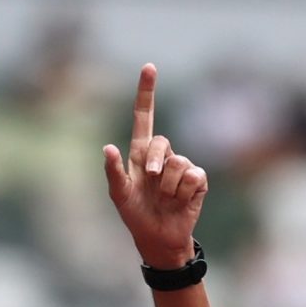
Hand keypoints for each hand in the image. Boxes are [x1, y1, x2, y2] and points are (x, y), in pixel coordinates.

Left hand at [101, 64, 207, 269]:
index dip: (147, 93)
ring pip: (177, 164)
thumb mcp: (119, 196)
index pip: (144, 117)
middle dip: (155, 163)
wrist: (159, 239)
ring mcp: (182, 166)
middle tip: (151, 180)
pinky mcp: (198, 180)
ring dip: (167, 187)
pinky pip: (191, 177)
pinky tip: (180, 202)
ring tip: (165, 200)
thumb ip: (113, 172)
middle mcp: (163, 155)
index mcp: (141, 154)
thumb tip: (107, 147)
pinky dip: (182, 193)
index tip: (149, 67)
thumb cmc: (136, 216)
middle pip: (161, 142)